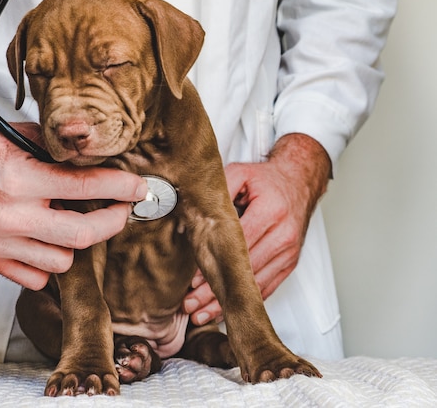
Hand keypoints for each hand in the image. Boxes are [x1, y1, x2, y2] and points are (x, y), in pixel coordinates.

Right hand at [0, 94, 146, 289]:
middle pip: (83, 235)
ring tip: (73, 222)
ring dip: (76, 244)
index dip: (121, 187)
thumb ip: (58, 154)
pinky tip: (46, 241)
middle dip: (114, 221)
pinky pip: (35, 277)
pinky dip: (48, 263)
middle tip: (122, 209)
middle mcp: (10, 216)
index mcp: (20, 180)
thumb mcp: (19, 137)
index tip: (138, 188)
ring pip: (62, 262)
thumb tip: (98, 163)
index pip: (86, 187)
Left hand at [183, 133, 330, 323]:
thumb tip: (191, 214)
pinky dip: (246, 300)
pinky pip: (267, 286)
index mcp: (271, 212)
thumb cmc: (266, 180)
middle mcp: (283, 236)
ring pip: (255, 284)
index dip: (215, 265)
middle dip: (216, 291)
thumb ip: (218, 191)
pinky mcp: (290, 262)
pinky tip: (226, 311)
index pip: (238, 246)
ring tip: (201, 315)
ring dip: (229, 302)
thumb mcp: (241, 174)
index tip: (192, 281)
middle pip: (245, 271)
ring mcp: (289, 252)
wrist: (299, 181)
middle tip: (191, 306)